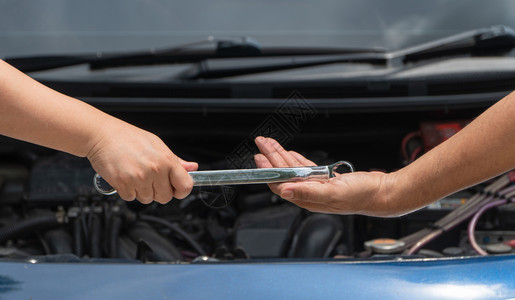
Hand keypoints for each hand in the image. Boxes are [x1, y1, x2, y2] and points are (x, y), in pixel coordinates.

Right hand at [86, 120, 196, 203]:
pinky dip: (128, 191)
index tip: (176, 189)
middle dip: (158, 191)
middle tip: (150, 178)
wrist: (102, 135)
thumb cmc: (128, 137)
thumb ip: (176, 161)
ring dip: (142, 191)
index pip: (185, 186)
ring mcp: (138, 179)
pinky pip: (131, 198)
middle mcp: (154, 170)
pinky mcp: (123, 185)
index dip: (181, 190)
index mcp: (166, 160)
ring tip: (136, 173)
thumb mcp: (157, 144)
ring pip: (148, 199)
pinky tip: (126, 176)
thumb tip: (192, 168)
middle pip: (165, 197)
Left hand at [254, 136, 392, 215]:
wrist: (382, 192)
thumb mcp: (333, 193)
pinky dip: (296, 159)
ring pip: (293, 168)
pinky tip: (289, 153)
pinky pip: (306, 167)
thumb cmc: (362, 196)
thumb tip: (284, 191)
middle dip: (270, 157)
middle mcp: (310, 193)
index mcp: (308, 199)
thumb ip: (307, 192)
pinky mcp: (326, 179)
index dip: (268, 171)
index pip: (281, 185)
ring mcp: (317, 185)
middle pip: (284, 174)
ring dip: (280, 155)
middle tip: (260, 143)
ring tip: (269, 144)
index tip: (259, 158)